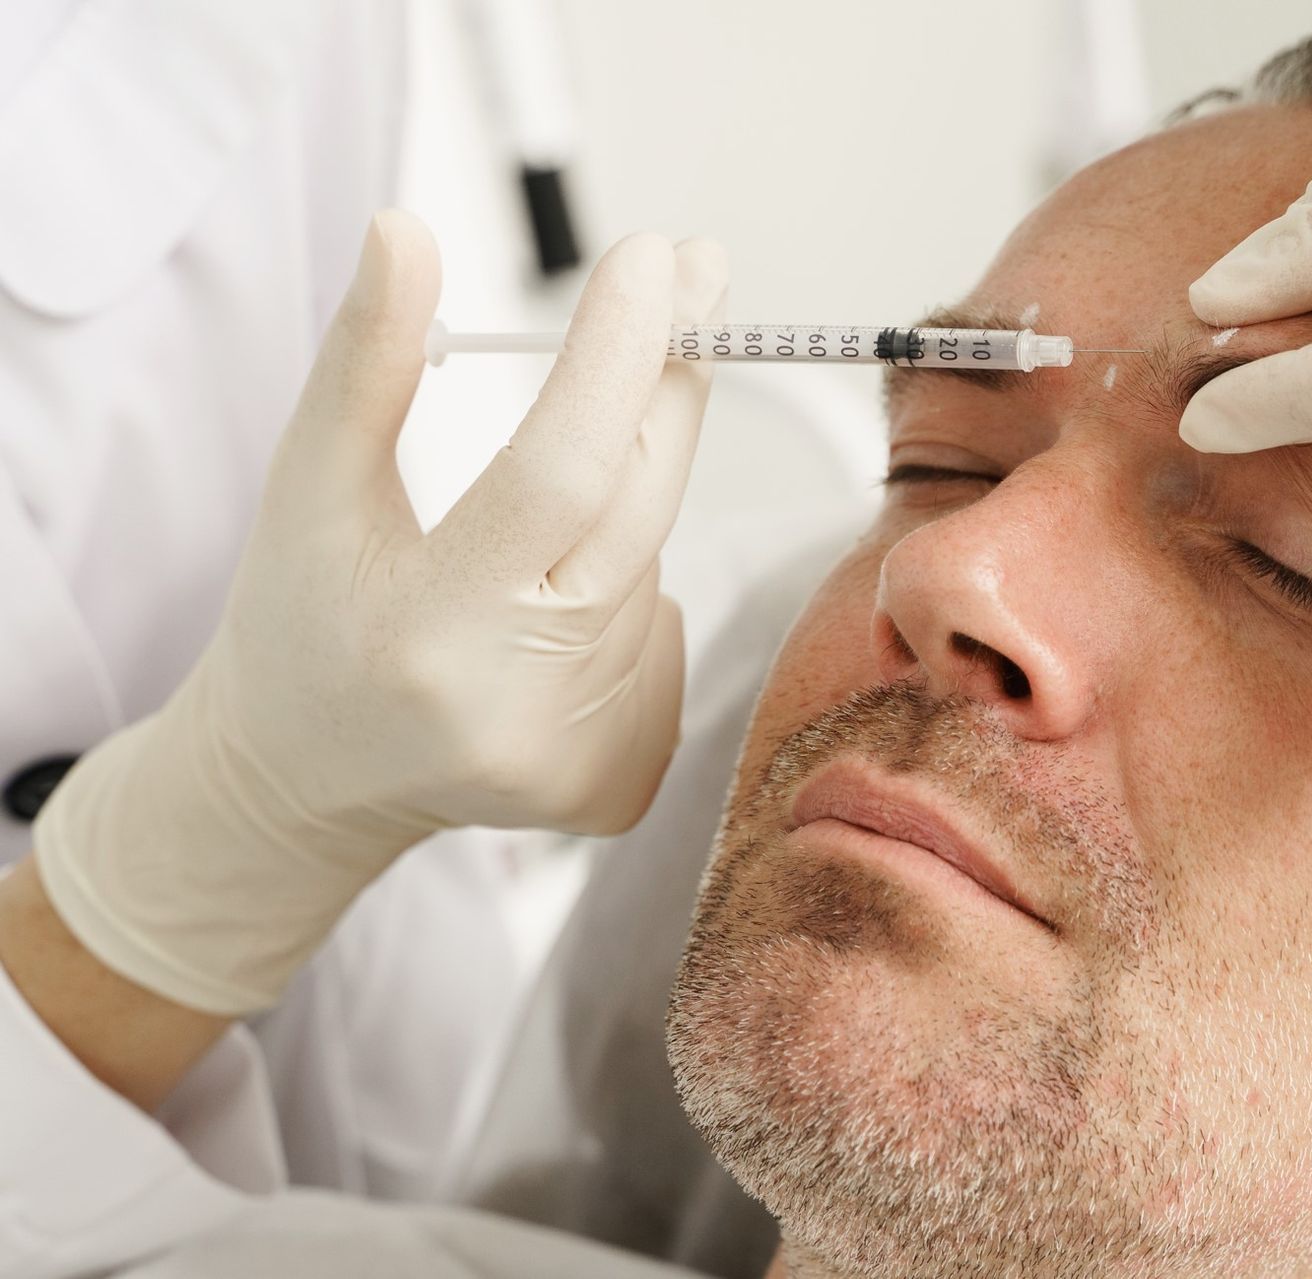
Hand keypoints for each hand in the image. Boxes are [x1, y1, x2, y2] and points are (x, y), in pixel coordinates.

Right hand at [33, 212, 726, 1013]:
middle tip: (693, 283)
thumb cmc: (301, 624)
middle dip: (671, 382)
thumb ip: (364, 362)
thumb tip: (407, 231)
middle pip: (639, 506)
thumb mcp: (306, 487)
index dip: (616, 355)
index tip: (657, 257)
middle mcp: (516, 704)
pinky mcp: (618, 783)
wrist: (307, 782)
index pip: (558, 469)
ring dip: (618, 508)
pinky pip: (665, 634)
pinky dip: (625, 591)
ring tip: (525, 540)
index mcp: (429, 628)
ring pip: (649, 565)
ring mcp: (577, 755)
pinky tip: (550, 614)